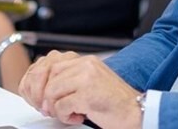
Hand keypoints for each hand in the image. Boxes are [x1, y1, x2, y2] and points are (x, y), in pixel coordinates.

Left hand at [19, 51, 141, 128]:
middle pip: (48, 75)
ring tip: (68, 113)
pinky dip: (65, 116)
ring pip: (52, 91)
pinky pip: (61, 106)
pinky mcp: (87, 94)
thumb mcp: (92, 82)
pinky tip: (78, 116)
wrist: (136, 112)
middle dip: (44, 95)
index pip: (51, 64)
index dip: (41, 81)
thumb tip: (45, 87)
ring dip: (55, 107)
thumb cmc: (115, 102)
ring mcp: (86, 78)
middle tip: (50, 109)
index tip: (41, 96)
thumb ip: (72, 79)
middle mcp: (86, 65)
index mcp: (86, 61)